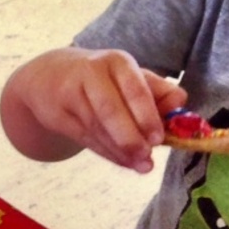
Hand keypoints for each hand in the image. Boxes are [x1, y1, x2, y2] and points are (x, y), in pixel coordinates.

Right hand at [5, 48, 186, 172]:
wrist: (48, 78)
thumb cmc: (101, 79)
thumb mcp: (129, 77)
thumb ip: (158, 91)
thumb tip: (180, 104)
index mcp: (116, 62)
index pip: (135, 90)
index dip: (147, 116)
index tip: (159, 139)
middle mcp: (91, 74)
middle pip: (110, 110)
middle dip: (130, 136)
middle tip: (147, 156)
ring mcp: (70, 94)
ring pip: (97, 128)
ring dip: (120, 150)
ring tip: (140, 165)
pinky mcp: (56, 115)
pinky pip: (85, 138)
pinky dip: (106, 153)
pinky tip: (123, 161)